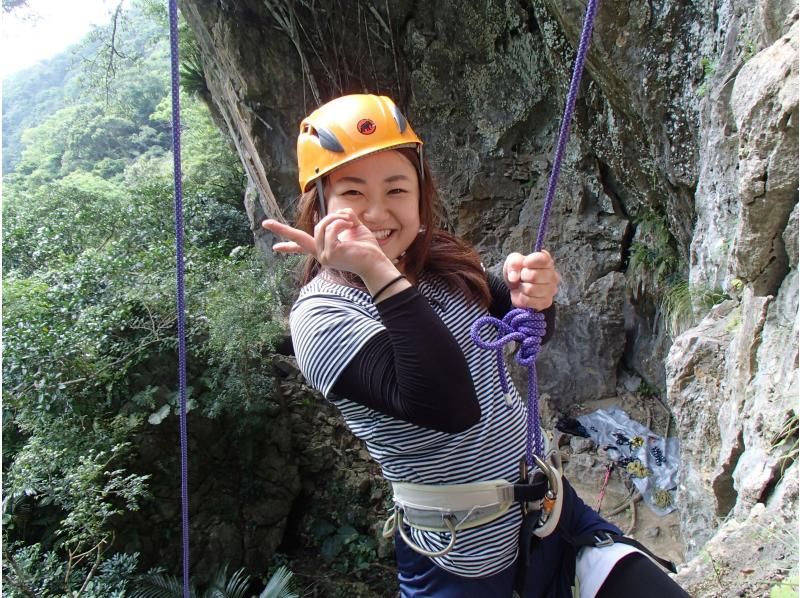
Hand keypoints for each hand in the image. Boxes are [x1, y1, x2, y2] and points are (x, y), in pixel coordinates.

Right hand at [262, 209, 389, 277]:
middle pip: (299, 237)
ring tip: (349, 221)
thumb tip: (341, 212)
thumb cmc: (367, 248)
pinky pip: (330, 230)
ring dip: (336, 218)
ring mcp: (323, 256)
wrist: (376, 262)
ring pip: (320, 227)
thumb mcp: (354, 227)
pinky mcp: (330, 254)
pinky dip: (341, 223)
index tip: (274, 248)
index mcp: (323, 249)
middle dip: (282, 229)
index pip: (302, 248)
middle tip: (265, 223)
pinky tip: (350, 225)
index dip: (288, 246)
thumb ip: (344, 218)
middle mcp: (320, 255)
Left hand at [503, 250, 559, 310]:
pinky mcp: (546, 302)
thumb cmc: (518, 271)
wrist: (516, 286)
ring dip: (522, 288)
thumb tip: (514, 276)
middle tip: (522, 277)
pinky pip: (528, 301)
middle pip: (534, 276)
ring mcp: (551, 290)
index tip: (524, 263)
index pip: (542, 259)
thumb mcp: (513, 261)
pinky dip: (522, 298)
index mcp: (546, 261)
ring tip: (523, 285)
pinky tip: (524, 294)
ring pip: (530, 289)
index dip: (530, 261)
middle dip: (523, 276)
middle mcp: (552, 275)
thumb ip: (514, 263)